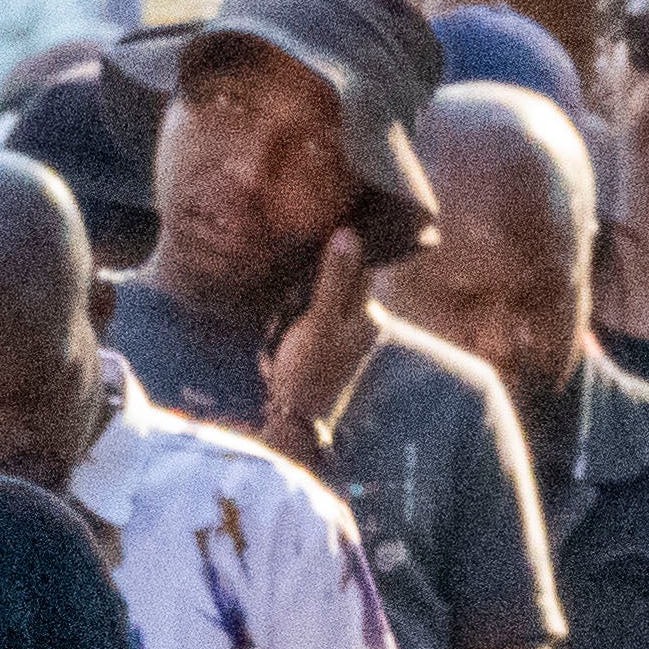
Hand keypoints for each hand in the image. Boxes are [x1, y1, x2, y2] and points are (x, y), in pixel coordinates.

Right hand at [260, 230, 376, 464]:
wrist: (291, 420)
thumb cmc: (306, 369)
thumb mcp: (319, 321)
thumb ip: (334, 278)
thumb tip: (348, 233)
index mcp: (368, 313)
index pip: (360, 265)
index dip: (340, 246)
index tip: (318, 229)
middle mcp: (360, 324)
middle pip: (340, 280)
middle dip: (315, 274)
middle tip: (293, 266)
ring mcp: (340, 337)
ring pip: (322, 298)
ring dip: (301, 294)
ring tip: (285, 302)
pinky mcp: (321, 348)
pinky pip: (309, 318)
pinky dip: (295, 314)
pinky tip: (280, 319)